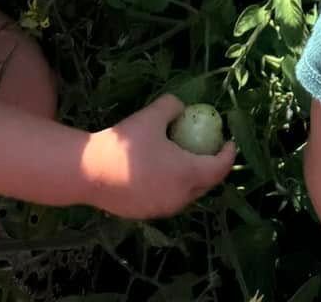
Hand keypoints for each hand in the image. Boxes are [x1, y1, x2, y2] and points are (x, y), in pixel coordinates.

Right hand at [83, 94, 234, 218]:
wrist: (90, 172)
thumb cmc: (125, 145)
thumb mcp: (150, 116)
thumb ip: (171, 107)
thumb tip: (181, 107)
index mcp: (187, 174)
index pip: (218, 168)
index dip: (228, 155)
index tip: (230, 141)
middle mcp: (180, 197)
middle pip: (206, 184)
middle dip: (213, 168)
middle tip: (211, 149)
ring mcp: (163, 209)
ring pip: (187, 194)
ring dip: (193, 178)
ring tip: (187, 159)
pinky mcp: (146, 214)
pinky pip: (169, 199)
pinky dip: (174, 186)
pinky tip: (162, 171)